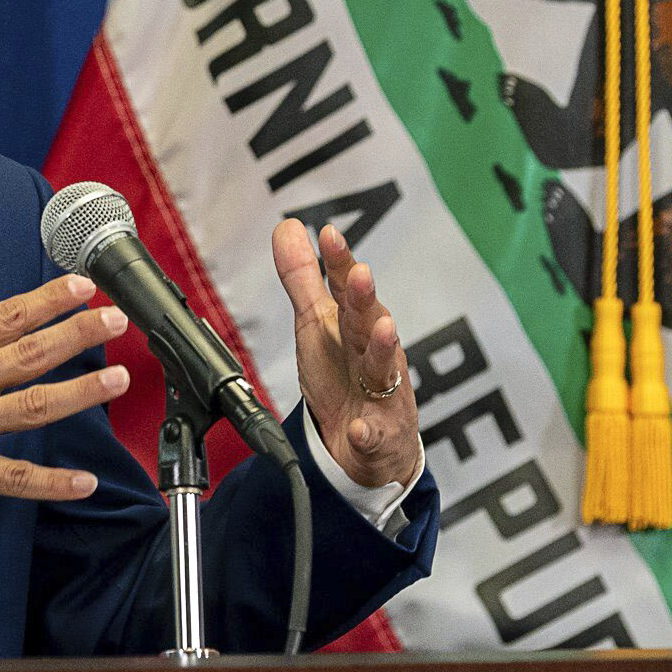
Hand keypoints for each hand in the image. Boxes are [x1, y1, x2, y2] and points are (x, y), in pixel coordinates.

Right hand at [0, 277, 128, 515]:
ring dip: (80, 393)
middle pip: (31, 353)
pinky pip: (14, 477)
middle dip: (78, 334)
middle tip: (116, 320)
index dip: (48, 300)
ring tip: (118, 381)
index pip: (5, 318)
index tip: (81, 287)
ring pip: (33, 406)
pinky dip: (51, 482)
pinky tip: (83, 482)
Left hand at [274, 218, 420, 487]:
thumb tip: (288, 226)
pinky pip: (373, 434)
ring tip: (383, 328)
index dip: (340, 262)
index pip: (348, 289)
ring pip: (384, 369)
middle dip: (365, 298)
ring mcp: (380, 393)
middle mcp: (372, 353)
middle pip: (368, 322)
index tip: (329, 234)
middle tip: (361, 274)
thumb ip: (303, 278)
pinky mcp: (379, 434)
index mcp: (354, 325)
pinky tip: (360, 428)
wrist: (370, 445)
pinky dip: (368, 432)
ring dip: (383, 348)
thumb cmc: (344, 375)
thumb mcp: (318, 324)